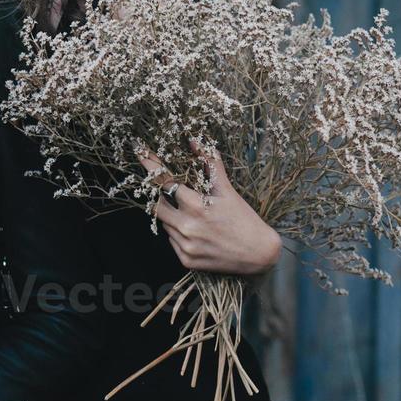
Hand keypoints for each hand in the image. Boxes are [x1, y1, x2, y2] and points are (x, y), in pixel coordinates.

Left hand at [138, 139, 283, 278]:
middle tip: (172, 194)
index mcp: (196, 206)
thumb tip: (194, 141)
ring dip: (172, 216)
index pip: (165, 182)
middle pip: (157, 205)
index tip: (141, 155)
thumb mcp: (228, 190)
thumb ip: (209, 164)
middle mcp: (187, 227)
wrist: (259, 254)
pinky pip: (172, 241)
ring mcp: (185, 245)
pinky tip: (197, 233)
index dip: (151, 167)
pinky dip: (179, 234)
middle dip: (160, 197)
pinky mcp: (186, 260)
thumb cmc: (244, 218)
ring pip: (165, 224)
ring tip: (194, 216)